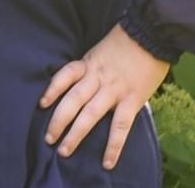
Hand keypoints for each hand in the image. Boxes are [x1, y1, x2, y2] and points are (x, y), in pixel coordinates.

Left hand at [38, 24, 171, 169]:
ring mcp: (113, 90)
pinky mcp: (132, 100)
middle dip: (58, 121)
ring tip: (64, 151)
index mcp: (89, 63)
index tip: (42, 103)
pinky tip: (107, 161)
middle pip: (72, 101)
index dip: (51, 90)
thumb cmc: (130, 41)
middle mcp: (97, 77)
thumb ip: (95, 66)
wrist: (152, 33)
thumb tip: (90, 81)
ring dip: (75, 134)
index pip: (64, 76)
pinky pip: (120, 126)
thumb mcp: (104, 49)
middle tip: (48, 138)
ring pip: (89, 115)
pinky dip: (113, 146)